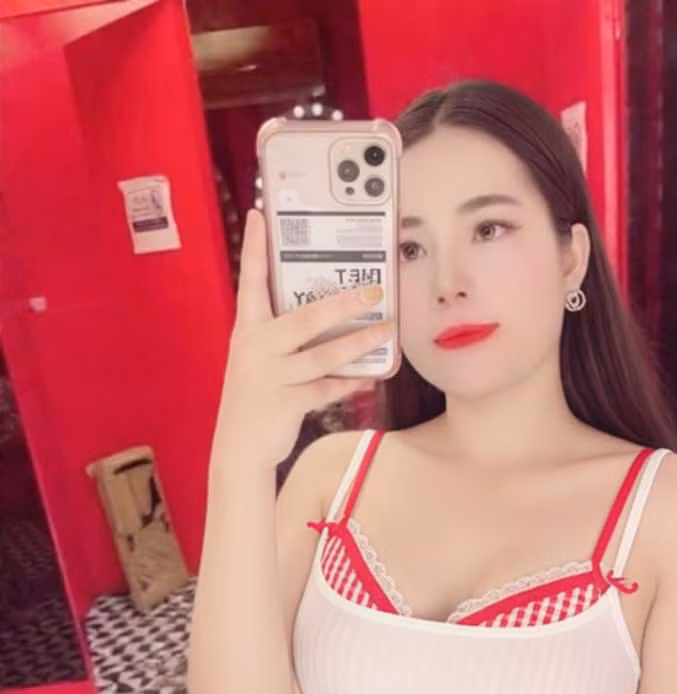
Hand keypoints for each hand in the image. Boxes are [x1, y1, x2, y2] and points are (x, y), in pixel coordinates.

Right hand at [213, 209, 391, 469]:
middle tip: (374, 290)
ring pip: (324, 354)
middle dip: (343, 303)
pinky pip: (327, 388)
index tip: (261, 214)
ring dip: (360, 343)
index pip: (251, 281)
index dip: (257, 248)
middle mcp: (257, 347)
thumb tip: (327, 313)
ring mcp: (271, 375)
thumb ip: (281, 336)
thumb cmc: (255, 396)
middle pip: (306, 318)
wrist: (239, 447)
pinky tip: (371, 375)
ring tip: (387, 332)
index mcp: (248, 329)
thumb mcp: (258, 359)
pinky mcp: (287, 402)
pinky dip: (351, 381)